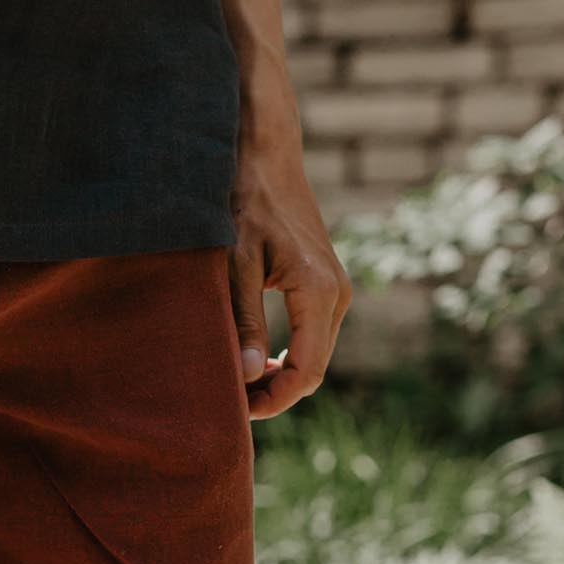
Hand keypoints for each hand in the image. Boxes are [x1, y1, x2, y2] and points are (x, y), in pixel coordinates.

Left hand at [229, 123, 351, 422]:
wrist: (262, 151)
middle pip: (312, 370)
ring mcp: (335, 287)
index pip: (305, 372)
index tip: (234, 411)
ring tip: (234, 383)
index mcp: (318, 292)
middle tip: (228, 403)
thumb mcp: (233, 261)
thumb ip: (241, 319)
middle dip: (274, 394)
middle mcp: (336, 293)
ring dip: (279, 376)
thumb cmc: (242, 199)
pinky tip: (253, 359)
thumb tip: (246, 375)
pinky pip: (312, 335)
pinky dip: (286, 354)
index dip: (272, 401)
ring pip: (313, 354)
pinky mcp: (325, 280)